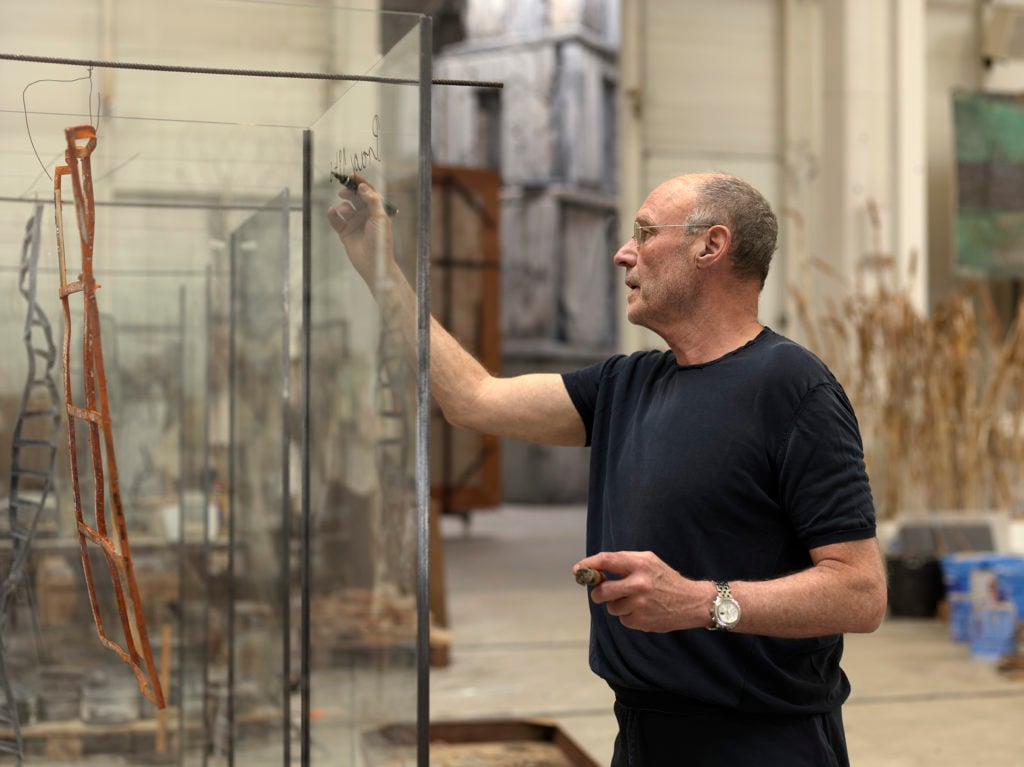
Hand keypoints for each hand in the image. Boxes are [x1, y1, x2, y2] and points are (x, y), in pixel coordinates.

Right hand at [326, 174, 393, 290]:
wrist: (374, 263)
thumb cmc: (381, 241)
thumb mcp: (379, 217)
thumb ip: (372, 200)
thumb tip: (363, 187)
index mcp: (376, 210)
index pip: (368, 192)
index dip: (360, 183)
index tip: (351, 176)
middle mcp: (365, 215)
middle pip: (355, 198)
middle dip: (349, 192)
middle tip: (343, 191)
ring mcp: (355, 223)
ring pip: (345, 208)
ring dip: (343, 206)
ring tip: (345, 211)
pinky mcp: (345, 232)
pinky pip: (336, 220)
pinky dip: (333, 215)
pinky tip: (332, 212)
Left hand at [574, 551, 707, 632]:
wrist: (692, 601)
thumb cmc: (665, 578)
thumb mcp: (648, 561)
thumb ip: (623, 562)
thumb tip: (595, 570)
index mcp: (639, 564)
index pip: (606, 560)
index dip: (589, 565)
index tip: (578, 570)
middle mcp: (639, 584)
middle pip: (602, 591)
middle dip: (597, 593)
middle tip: (600, 593)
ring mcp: (640, 604)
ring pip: (611, 607)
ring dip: (617, 605)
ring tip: (634, 601)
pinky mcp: (642, 621)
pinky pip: (622, 620)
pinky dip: (628, 616)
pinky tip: (642, 611)